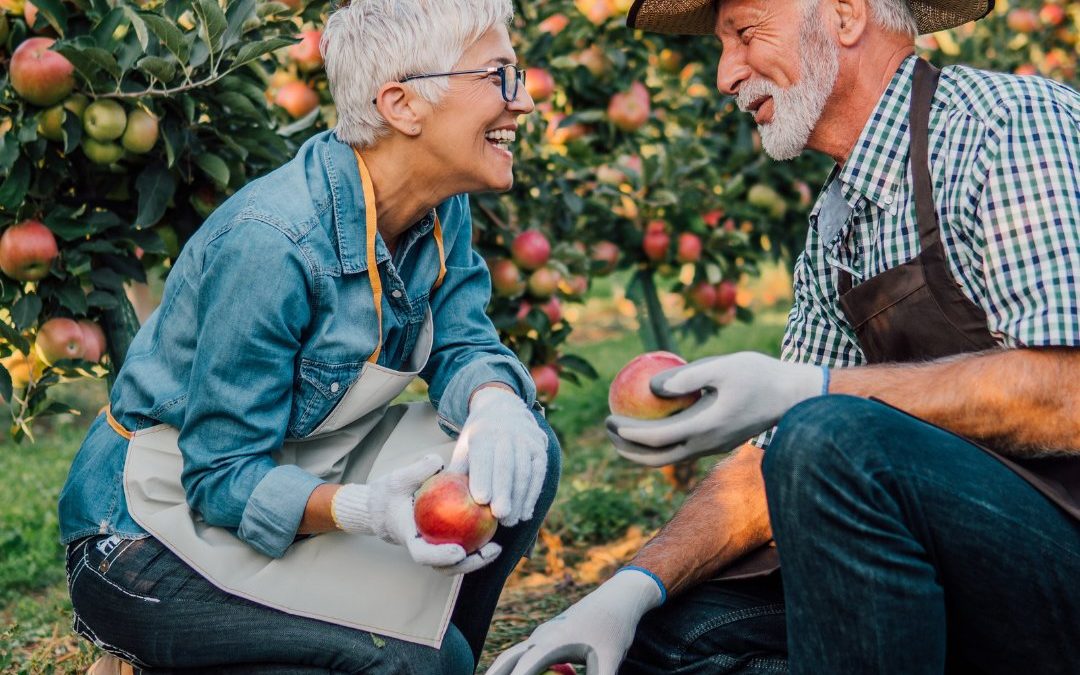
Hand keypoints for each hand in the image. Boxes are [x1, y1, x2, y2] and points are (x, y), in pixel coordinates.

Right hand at [332, 454, 501, 572]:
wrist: (381, 507)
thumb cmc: (389, 493)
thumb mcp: (398, 478)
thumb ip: (417, 471)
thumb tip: (438, 462)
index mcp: (409, 538)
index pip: (422, 554)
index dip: (440, 556)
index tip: (458, 552)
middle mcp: (422, 548)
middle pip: (445, 567)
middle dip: (470, 564)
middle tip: (491, 550)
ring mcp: (433, 550)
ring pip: (456, 564)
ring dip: (478, 559)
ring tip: (497, 547)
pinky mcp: (443, 544)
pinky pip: (462, 548)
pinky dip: (477, 545)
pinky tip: (495, 530)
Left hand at [450, 386, 546, 527]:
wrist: (504, 410)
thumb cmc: (478, 438)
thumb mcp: (464, 447)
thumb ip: (458, 470)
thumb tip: (442, 499)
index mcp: (483, 433)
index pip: (483, 456)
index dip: (483, 477)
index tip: (481, 500)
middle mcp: (507, 434)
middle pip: (506, 466)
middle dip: (504, 492)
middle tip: (499, 516)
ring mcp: (526, 440)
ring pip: (525, 472)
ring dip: (519, 499)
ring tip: (510, 521)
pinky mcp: (540, 449)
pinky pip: (538, 474)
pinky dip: (532, 496)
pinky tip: (525, 513)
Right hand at [487, 569, 662, 674]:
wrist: (619, 597)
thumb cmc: (614, 627)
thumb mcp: (611, 660)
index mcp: (552, 641)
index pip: (523, 668)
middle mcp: (542, 636)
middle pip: (508, 660)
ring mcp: (544, 634)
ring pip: (514, 656)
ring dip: (501, 672)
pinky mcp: (550, 636)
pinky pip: (526, 654)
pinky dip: (516, 667)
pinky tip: (526, 673)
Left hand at [607, 352, 826, 466]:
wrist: (794, 397)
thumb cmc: (759, 375)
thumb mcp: (722, 366)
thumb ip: (686, 377)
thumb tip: (652, 386)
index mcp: (704, 428)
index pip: (655, 439)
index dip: (627, 432)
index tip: (608, 417)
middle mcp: (706, 445)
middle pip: (656, 459)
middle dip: (626, 449)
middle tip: (607, 429)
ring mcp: (712, 448)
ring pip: (668, 459)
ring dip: (641, 451)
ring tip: (620, 434)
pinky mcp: (718, 443)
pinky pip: (681, 449)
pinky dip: (660, 444)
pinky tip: (651, 424)